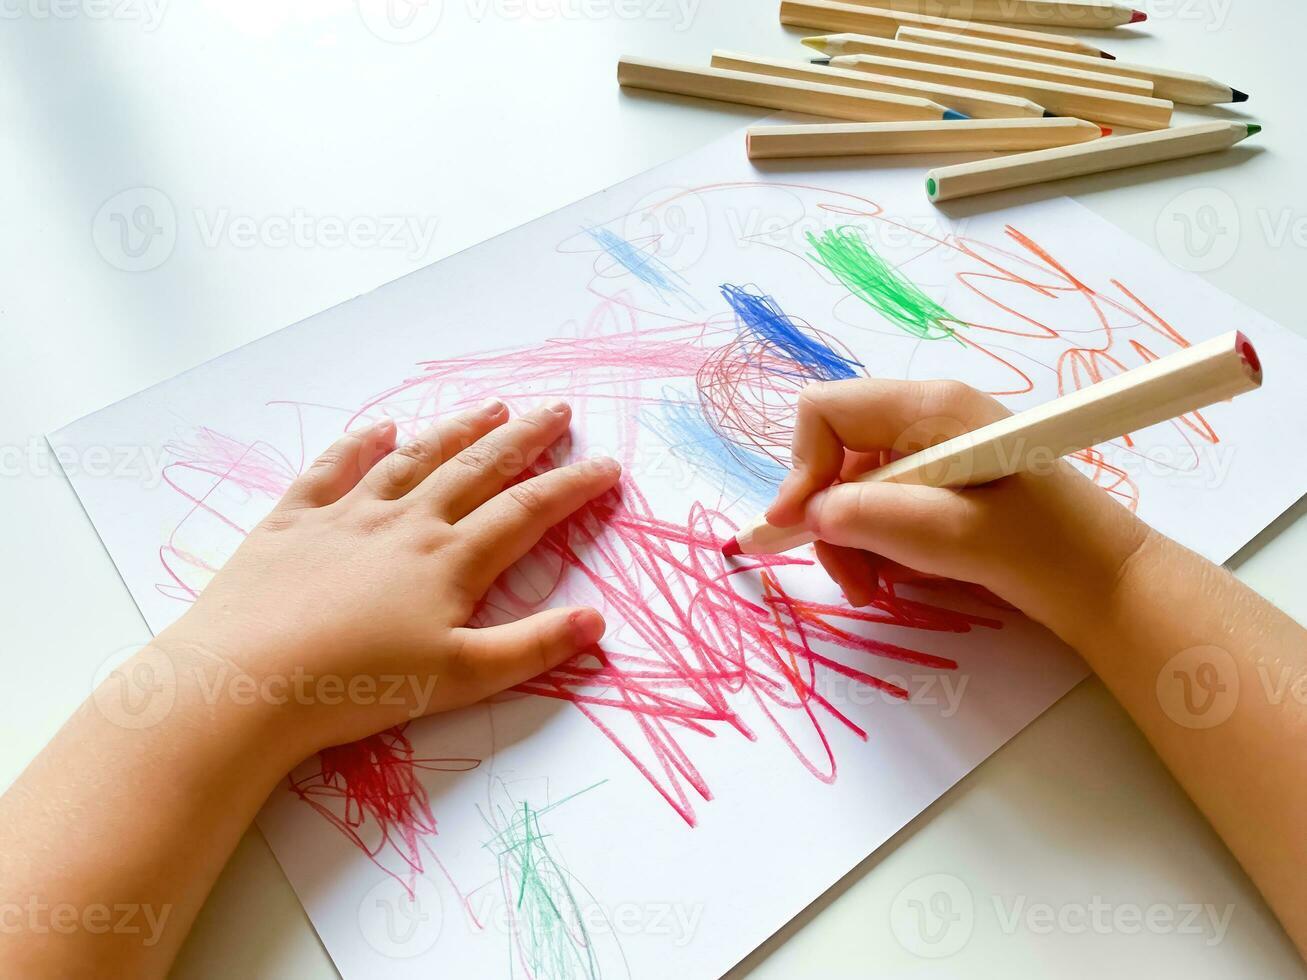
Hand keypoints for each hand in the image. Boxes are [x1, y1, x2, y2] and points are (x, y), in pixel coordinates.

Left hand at [151, 398, 620, 753]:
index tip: (606, 466)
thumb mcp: (459, 679)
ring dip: (457, 430)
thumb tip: (597, 622)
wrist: (246, 681)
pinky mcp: (292, 520)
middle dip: (524, 438)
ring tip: (491, 406)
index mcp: (450, 559)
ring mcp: (347, 514)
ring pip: (414, 458)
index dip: (571, 488)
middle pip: (477, 468)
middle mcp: (407, 522)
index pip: (526, 512)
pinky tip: (381, 428)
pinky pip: (333, 469)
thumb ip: (531, 648)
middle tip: (557, 412)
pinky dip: (360, 444)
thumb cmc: (357, 688)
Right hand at [765, 379, 1149, 639]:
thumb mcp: (952, 535)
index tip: (800, 529)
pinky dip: (874, 543)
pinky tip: (897, 576)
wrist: (1108, 584)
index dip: (801, 468)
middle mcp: (926, 418)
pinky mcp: (943, 483)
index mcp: (931, 407)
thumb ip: (870, 517)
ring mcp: (934, 451)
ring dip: (848, 539)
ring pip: (852, 486)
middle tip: (850, 581)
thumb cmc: (1042, 550)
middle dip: (827, 516)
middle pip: (835, 453)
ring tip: (874, 589)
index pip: (825, 411)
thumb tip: (807, 515)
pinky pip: (882, 504)